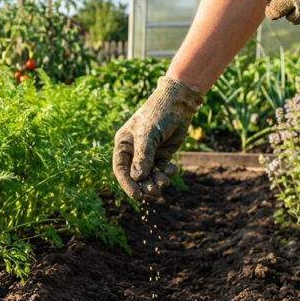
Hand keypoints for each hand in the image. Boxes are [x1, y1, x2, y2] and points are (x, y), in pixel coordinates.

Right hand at [113, 76, 202, 200]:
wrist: (178, 104)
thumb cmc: (158, 115)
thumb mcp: (148, 135)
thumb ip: (143, 156)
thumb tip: (138, 178)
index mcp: (124, 145)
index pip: (121, 169)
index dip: (127, 184)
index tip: (137, 196)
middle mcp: (134, 151)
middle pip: (136, 175)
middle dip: (145, 185)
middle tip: (155, 191)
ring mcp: (148, 153)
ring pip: (150, 175)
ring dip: (157, 181)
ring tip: (165, 181)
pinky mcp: (161, 154)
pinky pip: (162, 169)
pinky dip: (167, 172)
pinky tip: (173, 169)